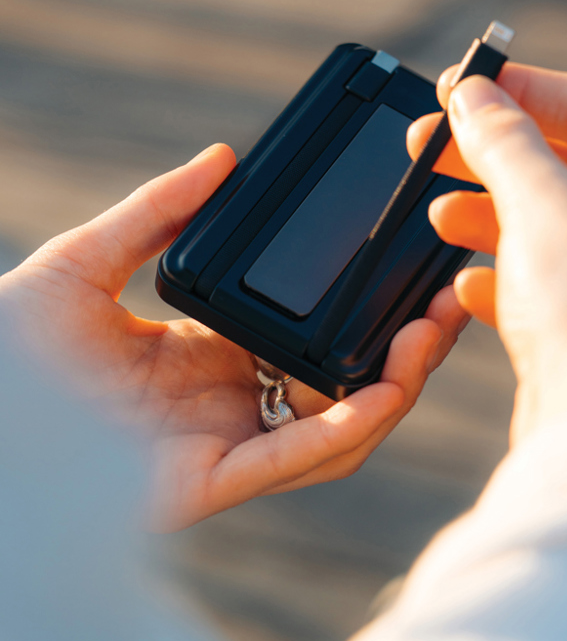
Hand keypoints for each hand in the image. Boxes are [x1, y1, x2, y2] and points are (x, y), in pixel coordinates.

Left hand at [0, 145, 468, 530]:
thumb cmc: (11, 336)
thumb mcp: (90, 258)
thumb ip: (157, 211)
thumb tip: (221, 157)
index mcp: (207, 353)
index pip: (306, 337)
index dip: (361, 312)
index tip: (406, 271)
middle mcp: (224, 402)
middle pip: (337, 386)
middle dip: (401, 353)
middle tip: (448, 304)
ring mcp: (218, 446)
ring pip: (330, 431)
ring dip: (388, 389)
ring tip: (428, 339)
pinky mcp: (201, 484)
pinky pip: (283, 462)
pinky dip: (336, 433)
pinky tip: (378, 395)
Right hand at [408, 64, 566, 445]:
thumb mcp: (541, 204)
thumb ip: (502, 140)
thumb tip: (473, 95)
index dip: (524, 90)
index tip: (468, 87)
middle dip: (496, 155)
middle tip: (437, 142)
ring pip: (555, 219)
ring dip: (491, 213)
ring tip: (441, 212)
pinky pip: (552, 276)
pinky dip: (506, 273)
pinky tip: (468, 282)